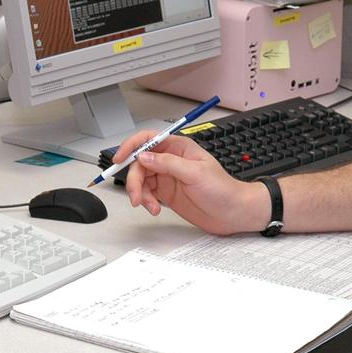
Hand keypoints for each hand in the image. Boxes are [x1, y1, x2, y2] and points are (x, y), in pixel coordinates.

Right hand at [117, 130, 264, 234]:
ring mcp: (167, 177)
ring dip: (140, 193)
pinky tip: (155, 209)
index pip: (147, 139)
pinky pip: (147, 193)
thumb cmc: (223, 189)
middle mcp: (170, 160)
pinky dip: (146, 202)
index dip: (130, 146)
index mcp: (178, 148)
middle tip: (136, 195)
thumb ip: (167, 164)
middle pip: (139, 163)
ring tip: (149, 206)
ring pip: (141, 180)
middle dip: (134, 179)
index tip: (119, 159)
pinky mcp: (166, 193)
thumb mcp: (195, 173)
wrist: (233, 213)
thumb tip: (143, 156)